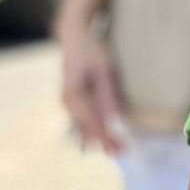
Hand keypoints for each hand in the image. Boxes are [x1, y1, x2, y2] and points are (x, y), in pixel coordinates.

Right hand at [58, 20, 128, 153]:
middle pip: (87, 128)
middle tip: (122, 151)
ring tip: (117, 146)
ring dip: (100, 136)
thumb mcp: (103, 69)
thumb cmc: (90, 50)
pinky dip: (96, 128)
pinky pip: (84, 119)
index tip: (120, 148)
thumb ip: (107, 94)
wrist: (74, 38)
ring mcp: (68, 103)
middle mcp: (67, 102)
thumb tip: (115, 118)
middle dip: (104, 140)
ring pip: (84, 126)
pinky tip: (108, 133)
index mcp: (73, 94)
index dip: (106, 137)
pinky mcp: (73, 102)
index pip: (91, 122)